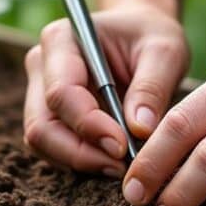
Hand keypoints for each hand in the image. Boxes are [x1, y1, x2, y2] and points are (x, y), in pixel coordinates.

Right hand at [24, 4, 188, 175]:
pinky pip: (53, 149)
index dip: (89, 125)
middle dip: (81, 153)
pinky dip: (81, 161)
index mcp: (62, 39)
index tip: (124, 146)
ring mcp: (40, 92)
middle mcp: (42, 66)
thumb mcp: (165, 52)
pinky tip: (113, 161)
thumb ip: (151, 88)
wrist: (142, 39)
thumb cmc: (152, 38)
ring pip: (43, 142)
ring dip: (81, 161)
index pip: (61, 92)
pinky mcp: (49, 116)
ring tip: (122, 166)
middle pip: (42, 124)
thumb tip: (139, 129)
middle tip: (123, 166)